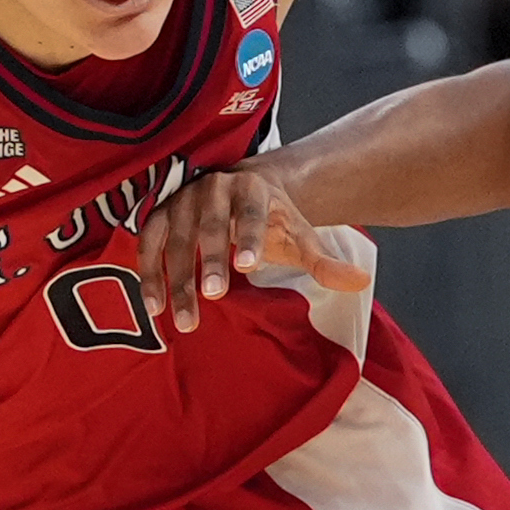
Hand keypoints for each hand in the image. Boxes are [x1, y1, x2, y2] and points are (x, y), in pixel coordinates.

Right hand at [135, 157, 373, 334]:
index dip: (249, 236)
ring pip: (176, 241)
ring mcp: (182, 201)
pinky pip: (148, 246)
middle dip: (209, 261)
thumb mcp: (299, 237)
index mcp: (252, 189)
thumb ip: (325, 262)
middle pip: (210, 227)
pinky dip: (149, 275)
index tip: (249, 265)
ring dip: (176, 280)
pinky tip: (154, 308)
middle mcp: (213, 189)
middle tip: (213, 295)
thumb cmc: (271, 220)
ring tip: (184, 320)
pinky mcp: (159, 216)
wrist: (238, 190)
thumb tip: (362, 282)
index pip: (251, 213)